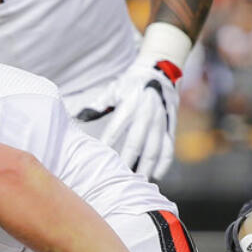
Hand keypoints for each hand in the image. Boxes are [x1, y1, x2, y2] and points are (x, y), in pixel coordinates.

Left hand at [81, 54, 180, 180]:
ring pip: (154, 149)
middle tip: (119, 178)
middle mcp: (147, 114)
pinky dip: (164, 163)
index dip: (107, 144)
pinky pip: (169, 147)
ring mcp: (161, 121)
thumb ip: (100, 105)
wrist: (161, 69)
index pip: (116, 128)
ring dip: (146, 167)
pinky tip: (156, 176)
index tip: (100, 160)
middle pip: (136, 143)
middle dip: (128, 162)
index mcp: (131, 104)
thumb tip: (81, 117)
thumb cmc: (132, 83)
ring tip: (138, 182)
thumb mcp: (115, 89)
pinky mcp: (170, 125)